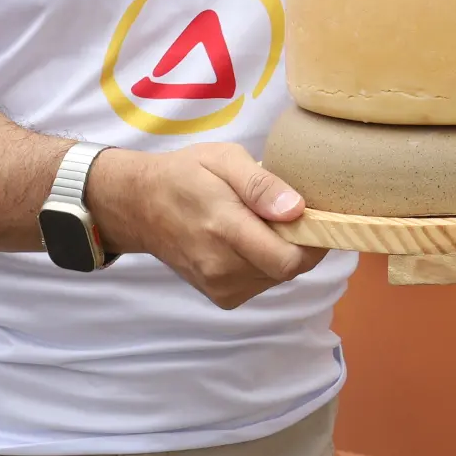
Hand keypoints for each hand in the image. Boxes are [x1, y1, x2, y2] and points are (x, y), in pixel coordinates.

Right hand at [87, 145, 327, 309]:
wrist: (139, 206)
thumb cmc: (185, 174)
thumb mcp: (224, 159)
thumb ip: (262, 185)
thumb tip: (297, 210)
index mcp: (224, 229)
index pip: (289, 259)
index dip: (313, 241)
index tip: (315, 215)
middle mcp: (222, 268)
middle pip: (288, 269)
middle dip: (297, 243)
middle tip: (284, 211)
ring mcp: (219, 287)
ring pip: (277, 277)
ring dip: (280, 252)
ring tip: (259, 223)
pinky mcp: (219, 297)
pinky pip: (261, 283)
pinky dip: (265, 263)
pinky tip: (248, 240)